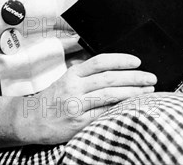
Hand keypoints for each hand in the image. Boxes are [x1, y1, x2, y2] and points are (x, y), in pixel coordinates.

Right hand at [22, 53, 156, 144]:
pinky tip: (132, 107)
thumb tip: (108, 65)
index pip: (99, 62)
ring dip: (132, 93)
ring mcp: (76, 105)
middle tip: (150, 77)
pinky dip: (119, 110)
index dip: (120, 60)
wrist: (32, 119)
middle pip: (109, 78)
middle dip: (133, 77)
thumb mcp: (65, 79)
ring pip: (109, 95)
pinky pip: (103, 114)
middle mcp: (74, 87)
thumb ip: (84, 72)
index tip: (136, 61)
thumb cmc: (52, 99)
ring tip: (147, 91)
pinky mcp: (79, 122)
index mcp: (72, 73)